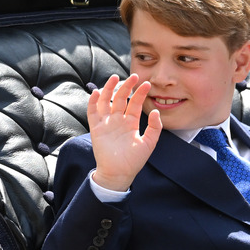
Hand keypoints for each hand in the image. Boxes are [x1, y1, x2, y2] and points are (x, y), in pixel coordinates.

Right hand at [88, 74, 161, 190]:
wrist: (119, 173)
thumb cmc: (134, 160)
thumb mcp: (149, 143)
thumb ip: (154, 128)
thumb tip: (156, 112)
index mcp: (131, 123)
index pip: (135, 103)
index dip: (140, 93)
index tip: (147, 83)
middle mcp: (118, 120)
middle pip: (121, 99)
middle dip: (127, 87)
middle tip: (134, 76)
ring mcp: (107, 123)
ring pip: (106, 101)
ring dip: (109, 89)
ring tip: (115, 78)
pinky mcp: (96, 128)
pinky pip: (93, 112)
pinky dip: (94, 102)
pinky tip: (98, 92)